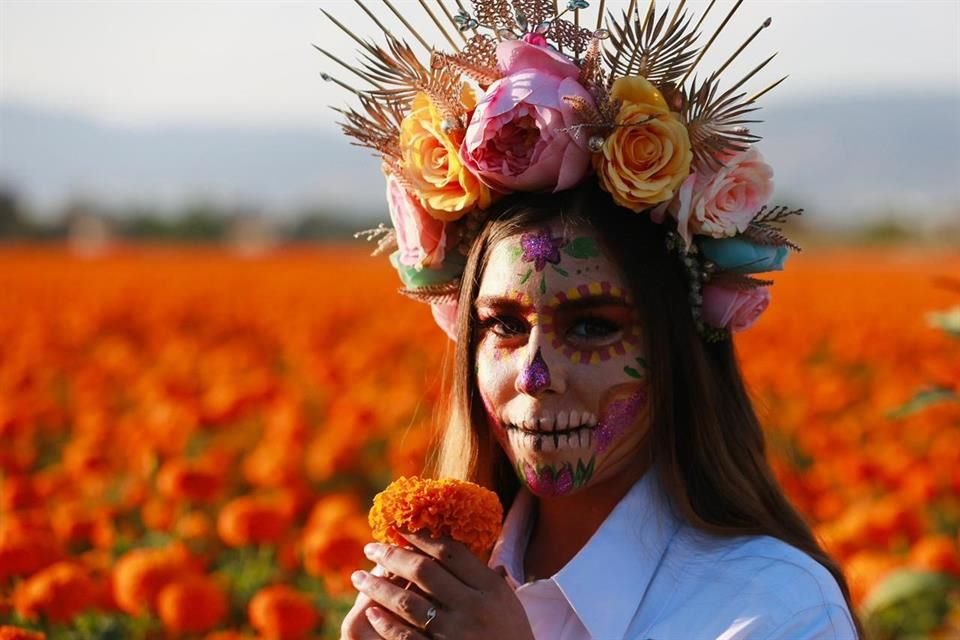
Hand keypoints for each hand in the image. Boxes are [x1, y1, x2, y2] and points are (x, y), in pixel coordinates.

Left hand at [350, 531, 534, 639]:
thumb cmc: (509, 634)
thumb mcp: (505, 599)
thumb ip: (481, 572)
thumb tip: (446, 541)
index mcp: (490, 587)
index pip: (450, 551)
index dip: (420, 536)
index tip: (398, 528)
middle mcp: (473, 607)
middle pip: (424, 571)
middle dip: (392, 555)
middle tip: (370, 547)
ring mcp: (455, 634)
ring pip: (407, 602)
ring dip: (378, 587)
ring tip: (359, 577)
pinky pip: (406, 637)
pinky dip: (386, 624)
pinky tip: (371, 612)